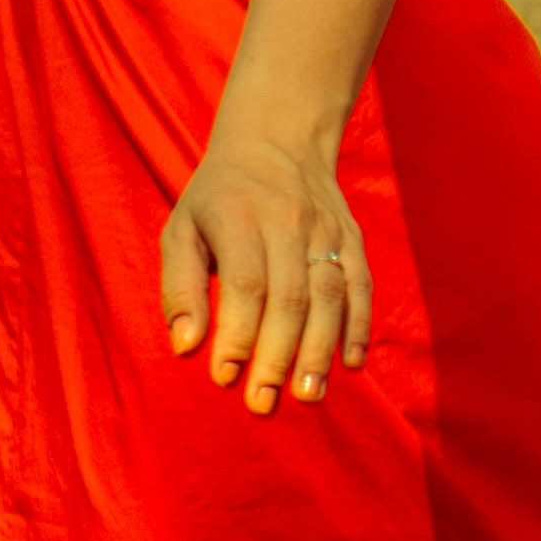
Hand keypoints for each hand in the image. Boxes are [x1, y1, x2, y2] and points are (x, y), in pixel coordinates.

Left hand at [162, 128, 368, 413]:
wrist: (278, 138)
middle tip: (263, 403)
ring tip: (307, 395)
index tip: (225, 377)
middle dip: (276, 356)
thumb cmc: (218, 198)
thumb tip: (185, 348)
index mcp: (238, 215)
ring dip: (320, 349)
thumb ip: (180, 288)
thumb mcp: (182, 228)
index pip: (244, 283)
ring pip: (329, 294)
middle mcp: (287, 220)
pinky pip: (361, 285)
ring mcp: (326, 229)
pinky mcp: (352, 238)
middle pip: (289, 296)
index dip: (237, 333)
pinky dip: (360, 326)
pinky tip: (351, 364)